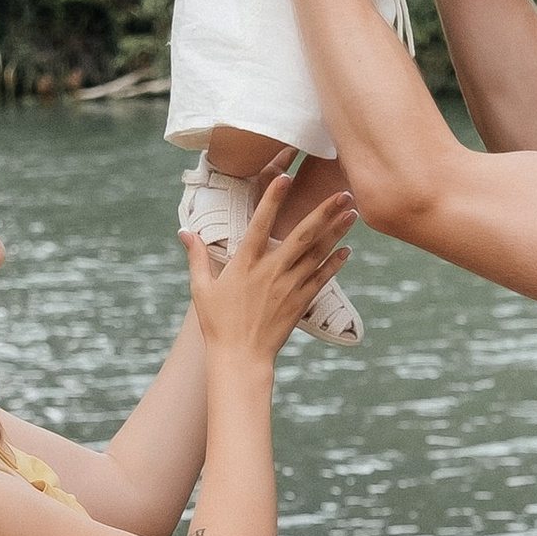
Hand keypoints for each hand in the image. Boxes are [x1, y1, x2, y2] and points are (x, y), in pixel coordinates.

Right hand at [181, 167, 355, 362]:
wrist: (241, 358)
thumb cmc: (217, 324)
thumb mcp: (201, 289)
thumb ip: (196, 257)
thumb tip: (184, 231)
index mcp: (245, 264)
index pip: (260, 224)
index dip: (273, 200)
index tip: (286, 177)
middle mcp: (270, 271)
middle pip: (302, 235)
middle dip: (323, 212)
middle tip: (343, 193)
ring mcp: (289, 286)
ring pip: (317, 253)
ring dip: (336, 232)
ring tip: (352, 213)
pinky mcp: (300, 302)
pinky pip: (322, 278)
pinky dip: (335, 263)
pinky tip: (348, 250)